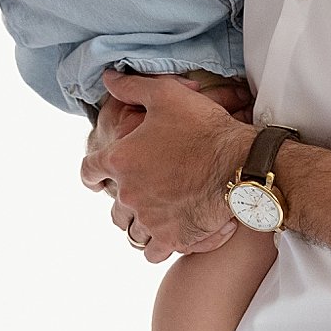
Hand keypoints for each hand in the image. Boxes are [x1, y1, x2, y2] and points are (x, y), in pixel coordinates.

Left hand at [82, 69, 252, 261]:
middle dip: (123, 201)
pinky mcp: (173, 239)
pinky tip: (166, 237)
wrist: (241, 164)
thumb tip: (108, 78)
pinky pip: (152, 252)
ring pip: (131, 233)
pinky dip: (156, 245)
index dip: (90, 175)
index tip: (94, 180)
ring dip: (138, 225)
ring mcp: (150, 219)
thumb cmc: (203, 127)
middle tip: (138, 196)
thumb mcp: (166, 95)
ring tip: (150, 219)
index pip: (89, 171)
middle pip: (113, 207)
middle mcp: (129, 193)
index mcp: (120, 159)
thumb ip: (132, 87)